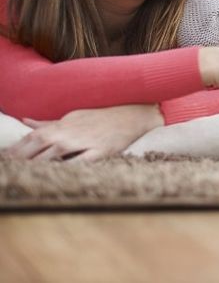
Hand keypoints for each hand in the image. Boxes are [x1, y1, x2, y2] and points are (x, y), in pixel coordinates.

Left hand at [2, 105, 163, 160]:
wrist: (133, 114)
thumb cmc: (102, 117)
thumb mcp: (74, 116)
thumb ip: (48, 123)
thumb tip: (25, 121)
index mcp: (63, 124)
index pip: (32, 137)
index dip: (15, 149)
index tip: (3, 159)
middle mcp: (71, 132)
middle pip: (39, 145)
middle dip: (20, 157)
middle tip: (6, 169)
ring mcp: (86, 142)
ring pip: (55, 153)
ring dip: (37, 163)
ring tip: (22, 174)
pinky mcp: (102, 151)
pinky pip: (81, 162)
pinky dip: (68, 168)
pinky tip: (56, 176)